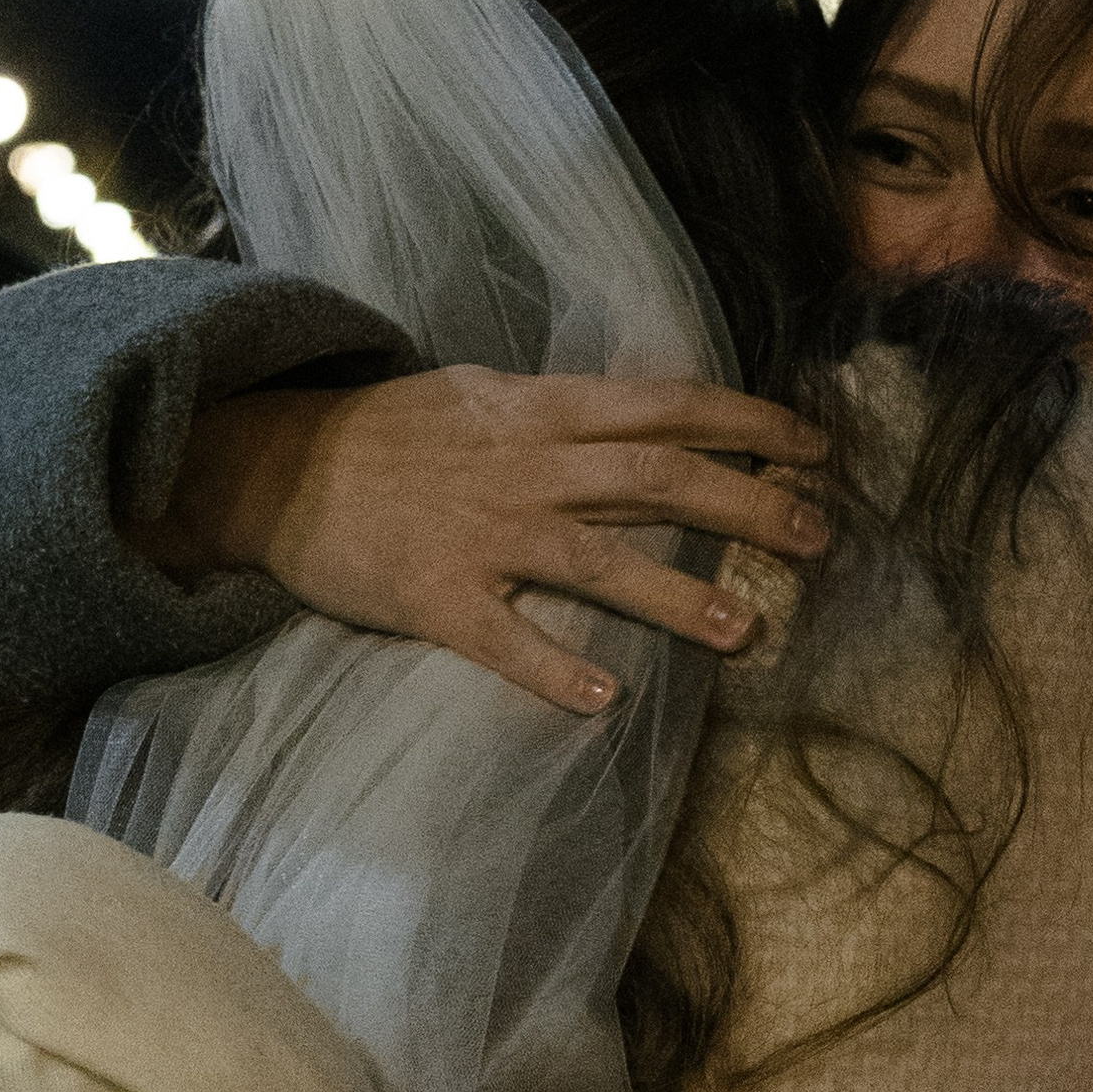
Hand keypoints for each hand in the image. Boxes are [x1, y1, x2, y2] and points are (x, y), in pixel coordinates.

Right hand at [129, 364, 831, 708]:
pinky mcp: (433, 597)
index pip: (667, 405)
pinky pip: (501, 638)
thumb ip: (566, 410)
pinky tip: (605, 698)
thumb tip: (655, 417)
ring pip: (596, 560)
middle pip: (655, 477)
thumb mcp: (484, 393)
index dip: (749, 423)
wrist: (272, 465)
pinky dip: (551, 667)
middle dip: (746, 504)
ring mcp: (480, 533)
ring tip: (748, 629)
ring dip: (678, 595)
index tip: (817, 447)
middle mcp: (524, 466)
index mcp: (541, 410)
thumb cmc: (388, 431)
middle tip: (820, 534)